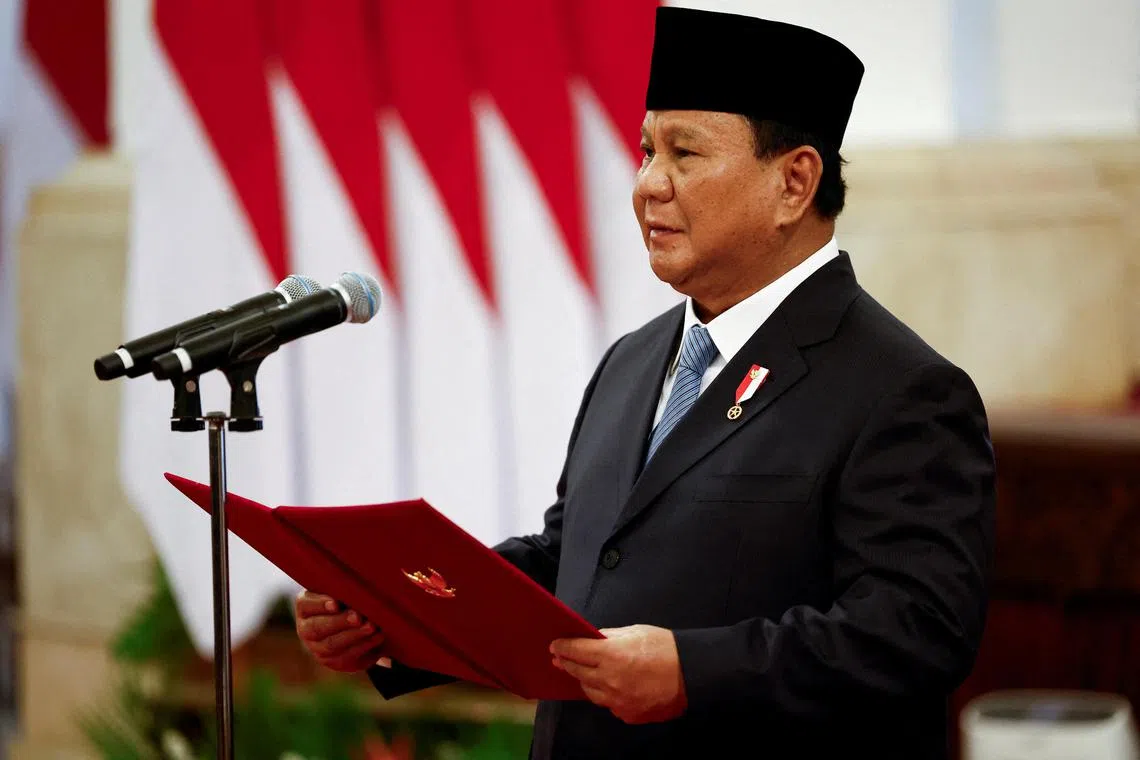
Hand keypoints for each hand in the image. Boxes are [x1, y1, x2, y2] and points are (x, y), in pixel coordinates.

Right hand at [294, 590, 387, 672]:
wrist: (356, 625)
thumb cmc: (348, 598)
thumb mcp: (343, 590)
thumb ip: (345, 586)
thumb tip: (358, 581)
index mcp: (305, 607)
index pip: (306, 605)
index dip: (320, 604)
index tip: (336, 604)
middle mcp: (306, 629)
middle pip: (318, 628)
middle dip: (340, 622)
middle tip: (358, 617)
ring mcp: (319, 649)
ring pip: (333, 645)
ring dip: (354, 635)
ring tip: (372, 626)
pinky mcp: (336, 661)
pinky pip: (348, 657)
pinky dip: (365, 646)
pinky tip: (378, 636)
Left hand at [550, 624, 686, 723]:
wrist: (693, 675)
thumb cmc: (666, 648)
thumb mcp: (636, 631)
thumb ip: (610, 636)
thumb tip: (592, 639)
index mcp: (611, 655)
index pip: (576, 651)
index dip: (562, 647)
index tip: (554, 646)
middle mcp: (609, 680)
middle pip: (578, 672)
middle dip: (567, 663)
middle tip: (560, 658)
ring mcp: (617, 701)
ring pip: (590, 691)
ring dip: (584, 680)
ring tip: (582, 672)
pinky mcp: (627, 714)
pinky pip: (608, 704)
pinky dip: (605, 694)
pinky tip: (607, 686)